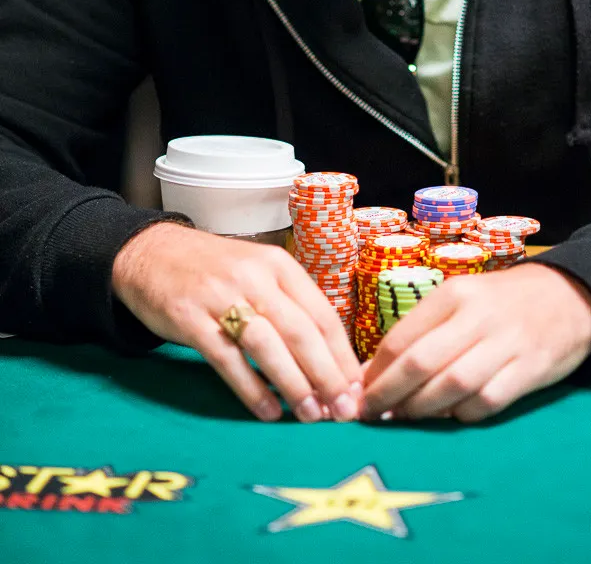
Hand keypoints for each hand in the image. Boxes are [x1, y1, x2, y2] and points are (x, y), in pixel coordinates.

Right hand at [112, 223, 362, 422]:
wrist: (151, 252)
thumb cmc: (216, 271)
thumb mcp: (259, 273)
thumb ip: (290, 309)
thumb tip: (330, 362)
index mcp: (279, 265)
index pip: (322, 314)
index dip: (343, 356)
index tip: (359, 389)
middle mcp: (255, 277)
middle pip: (301, 331)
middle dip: (327, 375)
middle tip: (344, 411)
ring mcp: (221, 296)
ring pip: (267, 344)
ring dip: (293, 384)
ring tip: (311, 415)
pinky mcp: (190, 318)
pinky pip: (226, 357)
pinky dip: (250, 387)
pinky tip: (268, 410)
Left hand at [361, 264, 590, 422]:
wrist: (571, 295)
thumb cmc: (503, 301)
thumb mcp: (463, 298)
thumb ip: (424, 330)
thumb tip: (372, 371)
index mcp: (455, 293)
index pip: (401, 337)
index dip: (374, 371)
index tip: (357, 391)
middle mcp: (477, 316)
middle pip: (420, 364)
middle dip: (388, 395)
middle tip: (370, 414)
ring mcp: (506, 343)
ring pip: (451, 387)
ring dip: (421, 410)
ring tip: (405, 417)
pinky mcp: (530, 369)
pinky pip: (487, 402)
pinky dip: (463, 414)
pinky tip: (451, 415)